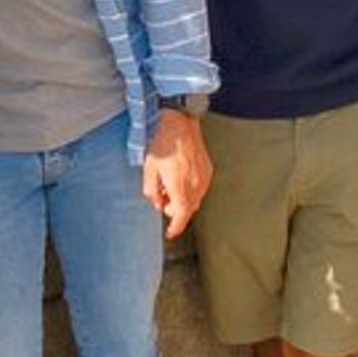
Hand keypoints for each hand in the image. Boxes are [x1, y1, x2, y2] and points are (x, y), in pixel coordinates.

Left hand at [142, 108, 212, 238]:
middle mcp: (195, 187)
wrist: (180, 123)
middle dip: (176, 210)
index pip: (181, 217)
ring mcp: (204, 178)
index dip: (175, 228)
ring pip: (195, 199)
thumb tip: (157, 203)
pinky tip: (180, 177)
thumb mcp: (149, 168)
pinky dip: (190, 189)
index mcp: (180, 189)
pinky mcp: (208, 170)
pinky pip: (200, 187)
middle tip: (163, 200)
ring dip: (184, 199)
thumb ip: (152, 191)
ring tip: (170, 185)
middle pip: (188, 209)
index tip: (170, 233)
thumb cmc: (162, 144)